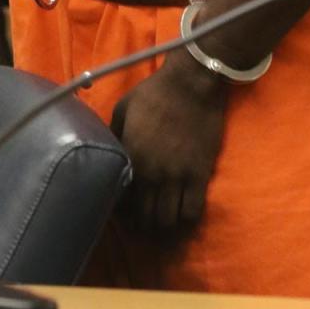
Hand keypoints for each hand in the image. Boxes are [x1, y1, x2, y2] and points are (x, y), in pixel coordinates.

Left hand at [110, 51, 228, 236]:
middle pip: (145, 216)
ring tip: (161, 220)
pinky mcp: (200, 174)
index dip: (120, 209)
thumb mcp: (123, 108)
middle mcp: (153, 172)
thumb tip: (109, 154)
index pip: (121, 198)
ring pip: (168, 220)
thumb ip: (114, 135)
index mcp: (132, 156)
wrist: (192, 83)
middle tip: (141, 221)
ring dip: (163, 225)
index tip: (122, 210)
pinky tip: (181, 212)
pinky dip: (185, 218)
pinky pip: (192, 211)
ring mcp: (178, 175)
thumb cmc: (154, 92)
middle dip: (141, 223)